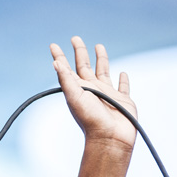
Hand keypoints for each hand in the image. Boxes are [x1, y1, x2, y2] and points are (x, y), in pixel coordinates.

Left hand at [51, 37, 136, 153]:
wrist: (110, 138)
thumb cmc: (90, 119)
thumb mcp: (75, 97)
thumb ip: (66, 79)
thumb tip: (55, 62)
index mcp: (78, 88)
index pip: (67, 68)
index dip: (60, 57)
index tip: (53, 45)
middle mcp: (92, 89)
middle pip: (84, 66)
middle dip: (80, 52)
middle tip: (75, 38)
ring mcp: (107, 94)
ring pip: (104, 72)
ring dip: (101, 59)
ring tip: (99, 46)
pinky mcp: (122, 99)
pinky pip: (123, 87)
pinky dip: (124, 80)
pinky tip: (123, 73)